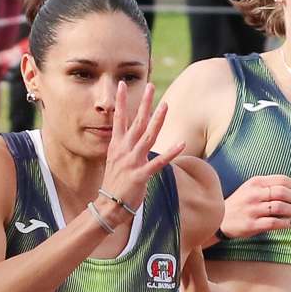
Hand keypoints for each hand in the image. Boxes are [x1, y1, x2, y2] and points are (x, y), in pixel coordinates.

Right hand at [95, 81, 176, 208]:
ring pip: (147, 136)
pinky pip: (159, 162)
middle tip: (150, 86)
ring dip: (157, 120)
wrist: (109, 207)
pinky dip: (171, 152)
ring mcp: (132, 162)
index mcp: (116, 146)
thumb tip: (132, 138)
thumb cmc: (114, 185)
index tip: (121, 84)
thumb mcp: (115, 162)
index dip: (120, 101)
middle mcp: (124, 151)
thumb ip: (124, 148)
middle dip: (143, 103)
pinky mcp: (141, 175)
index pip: (119, 119)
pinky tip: (182, 143)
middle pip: (136, 122)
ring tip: (165, 104)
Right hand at [220, 171, 290, 238]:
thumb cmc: (240, 203)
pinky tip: (290, 223)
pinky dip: (286, 223)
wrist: (220, 218)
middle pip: (283, 192)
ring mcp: (252, 210)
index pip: (282, 180)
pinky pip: (274, 222)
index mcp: (255, 182)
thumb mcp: (251, 188)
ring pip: (281, 207)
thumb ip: (269, 185)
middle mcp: (254, 194)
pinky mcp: (252, 224)